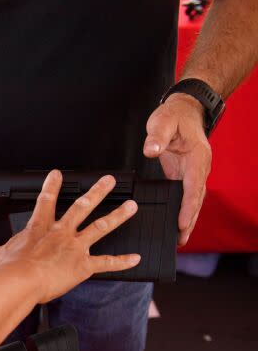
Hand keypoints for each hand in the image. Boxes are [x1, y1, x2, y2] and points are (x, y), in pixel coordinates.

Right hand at [0, 170, 140, 303]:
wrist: (20, 282)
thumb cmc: (7, 270)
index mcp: (38, 229)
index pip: (46, 201)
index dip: (52, 186)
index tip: (58, 174)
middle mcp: (60, 233)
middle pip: (82, 206)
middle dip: (97, 192)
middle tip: (109, 180)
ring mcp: (74, 247)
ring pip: (101, 227)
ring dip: (118, 216)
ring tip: (132, 206)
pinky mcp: (83, 266)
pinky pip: (106, 263)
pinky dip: (122, 262)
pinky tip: (136, 259)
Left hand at [143, 93, 211, 245]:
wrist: (184, 110)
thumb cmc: (173, 116)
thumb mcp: (162, 123)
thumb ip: (156, 137)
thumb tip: (150, 150)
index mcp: (196, 157)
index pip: (193, 187)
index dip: (187, 207)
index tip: (182, 223)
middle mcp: (199, 167)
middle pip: (196, 199)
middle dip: (189, 220)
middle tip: (181, 240)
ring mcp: (193, 172)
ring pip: (193, 200)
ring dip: (188, 219)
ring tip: (180, 239)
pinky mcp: (185, 174)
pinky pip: (186, 195)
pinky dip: (183, 210)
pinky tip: (177, 223)